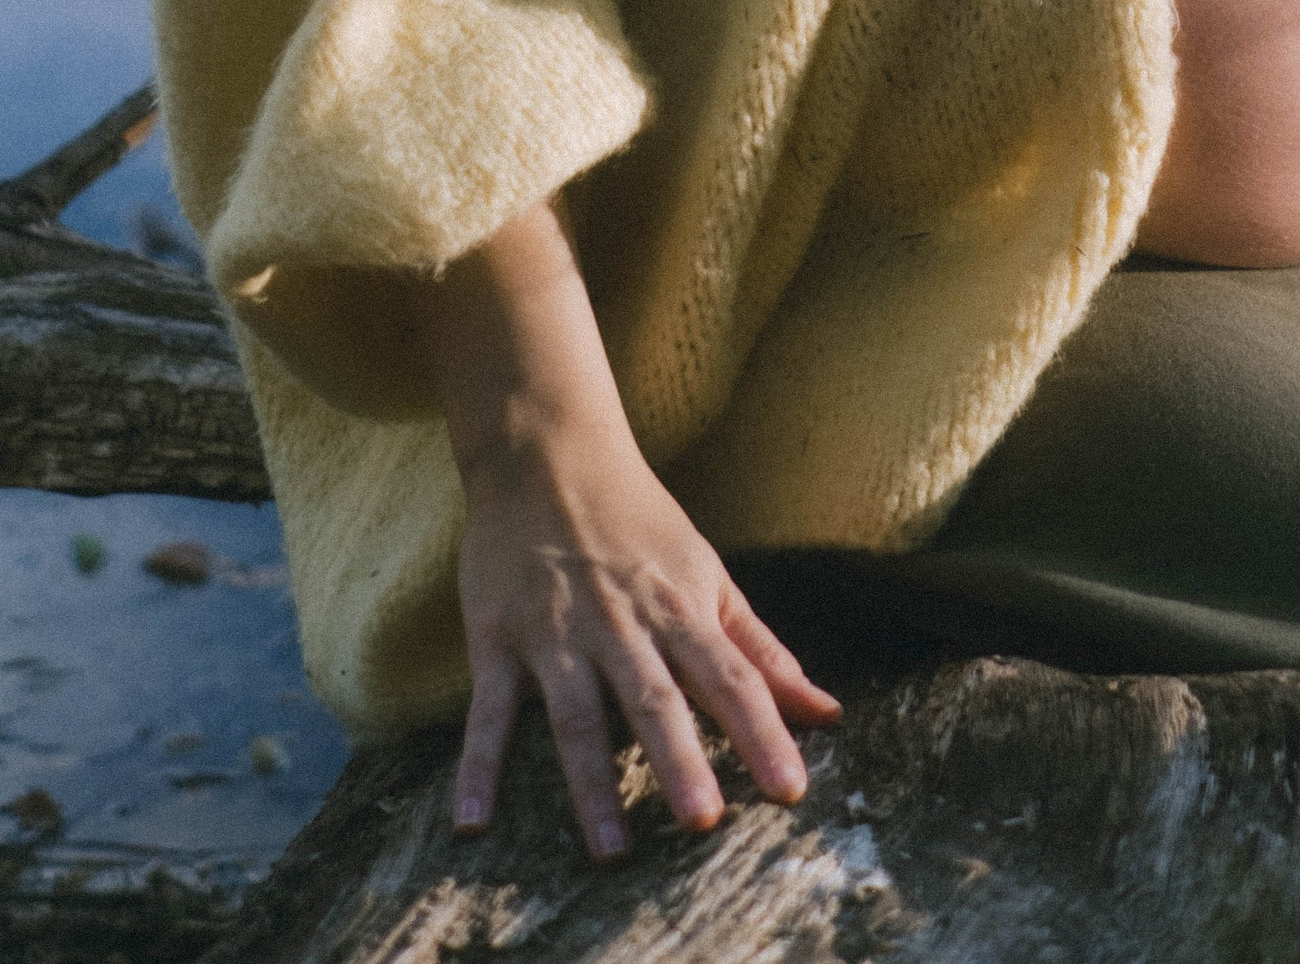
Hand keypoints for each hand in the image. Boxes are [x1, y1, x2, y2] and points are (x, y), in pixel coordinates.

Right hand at [452, 406, 839, 857]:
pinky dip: (478, 765)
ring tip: (611, 850)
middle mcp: (621, 623)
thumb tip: (828, 714)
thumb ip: (763, 651)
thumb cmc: (641, 521)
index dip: (763, 733)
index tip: (791, 790)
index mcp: (679, 608)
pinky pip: (487, 710)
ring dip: (591, 782)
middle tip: (703, 821)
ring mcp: (555, 631)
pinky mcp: (497, 637)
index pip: (732, 678)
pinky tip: (471, 821)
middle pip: (655, 698)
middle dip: (679, 758)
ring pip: (576, 715)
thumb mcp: (709, 574)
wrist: (548, 451)